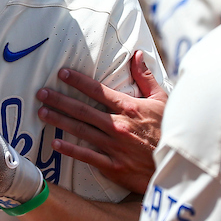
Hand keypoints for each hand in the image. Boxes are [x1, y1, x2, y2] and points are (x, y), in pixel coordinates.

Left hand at [37, 51, 166, 193]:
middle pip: (82, 110)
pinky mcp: (113, 165)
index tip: (62, 74)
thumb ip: (146, 78)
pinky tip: (56, 143)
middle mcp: (118, 125)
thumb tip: (137, 55)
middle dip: (59, 100)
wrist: (180, 164)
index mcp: (129, 108)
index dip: (77, 81)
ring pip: (80, 131)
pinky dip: (70, 150)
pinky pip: (87, 156)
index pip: (98, 90)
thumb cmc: (170, 130)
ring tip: (42, 113)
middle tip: (41, 93)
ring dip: (59, 120)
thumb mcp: (163, 100)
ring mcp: (114, 146)